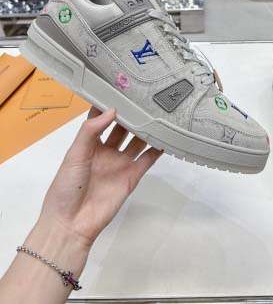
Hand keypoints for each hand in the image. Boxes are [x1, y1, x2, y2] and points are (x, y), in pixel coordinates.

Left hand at [38, 107, 161, 247]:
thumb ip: (91, 131)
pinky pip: (147, 160)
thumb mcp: (74, 154)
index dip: (109, 105)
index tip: (120, 88)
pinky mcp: (132, 177)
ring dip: (145, 129)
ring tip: (158, 112)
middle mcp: (106, 151)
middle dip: (131, 114)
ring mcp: (120, 164)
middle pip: (122, 128)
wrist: (71, 224)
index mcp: (89, 144)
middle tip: (144, 97)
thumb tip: (113, 110)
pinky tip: (166, 137)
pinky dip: (157, 150)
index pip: (100, 119)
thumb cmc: (67, 187)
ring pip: (136, 141)